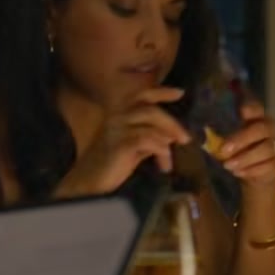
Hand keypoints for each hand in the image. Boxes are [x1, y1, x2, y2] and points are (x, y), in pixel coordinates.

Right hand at [60, 87, 189, 196]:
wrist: (88, 182)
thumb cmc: (111, 164)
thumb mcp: (133, 147)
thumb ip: (149, 137)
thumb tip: (172, 135)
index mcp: (119, 114)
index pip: (142, 95)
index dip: (161, 92)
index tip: (180, 92)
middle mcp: (117, 117)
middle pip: (151, 110)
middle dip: (172, 123)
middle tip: (185, 138)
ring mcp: (116, 130)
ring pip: (150, 125)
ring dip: (166, 142)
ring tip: (169, 160)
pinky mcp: (119, 145)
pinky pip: (146, 140)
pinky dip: (160, 151)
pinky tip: (163, 164)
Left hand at [215, 101, 274, 190]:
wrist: (255, 174)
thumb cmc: (240, 152)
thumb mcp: (230, 143)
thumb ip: (222, 139)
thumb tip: (209, 142)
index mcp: (259, 119)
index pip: (258, 109)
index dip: (252, 108)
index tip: (241, 110)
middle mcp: (272, 130)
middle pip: (261, 129)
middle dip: (242, 139)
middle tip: (224, 149)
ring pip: (267, 149)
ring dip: (245, 158)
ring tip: (227, 165)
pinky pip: (268, 166)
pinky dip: (251, 170)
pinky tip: (238, 173)